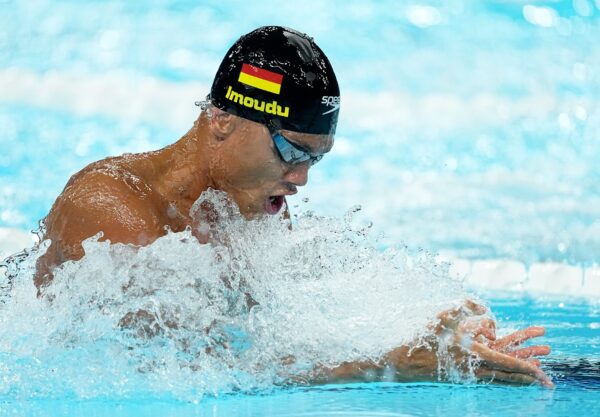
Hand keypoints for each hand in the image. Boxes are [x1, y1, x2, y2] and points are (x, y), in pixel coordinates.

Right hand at [384, 300, 553, 387]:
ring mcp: (468, 375)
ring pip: (500, 378)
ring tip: (533, 379)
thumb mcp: (442, 317)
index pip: (504, 362)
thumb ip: (464, 307)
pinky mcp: (463, 376)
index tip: (540, 372)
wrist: (405, 363)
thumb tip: (484, 309)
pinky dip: (503, 377)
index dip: (524, 367)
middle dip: (528, 376)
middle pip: (507, 374)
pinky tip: (507, 376)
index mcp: (471, 354)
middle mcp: (473, 369)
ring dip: (518, 378)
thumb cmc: (424, 339)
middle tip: (547, 382)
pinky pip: (489, 378)